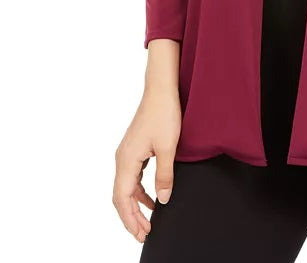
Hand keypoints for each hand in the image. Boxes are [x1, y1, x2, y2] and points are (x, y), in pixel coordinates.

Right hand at [113, 88, 181, 242]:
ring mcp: (127, 153)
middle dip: (131, 217)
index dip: (130, 219)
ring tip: (148, 220)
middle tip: (144, 234)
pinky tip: (151, 197)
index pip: (122, 199)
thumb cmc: (164, 114)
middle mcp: (122, 158)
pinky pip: (132, 177)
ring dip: (135, 205)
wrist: (161, 90)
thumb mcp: (168, 147)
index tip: (141, 234)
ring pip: (126, 187)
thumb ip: (164, 176)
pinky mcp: (134, 148)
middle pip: (121, 196)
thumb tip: (162, 200)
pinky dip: (139, 191)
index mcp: (126, 160)